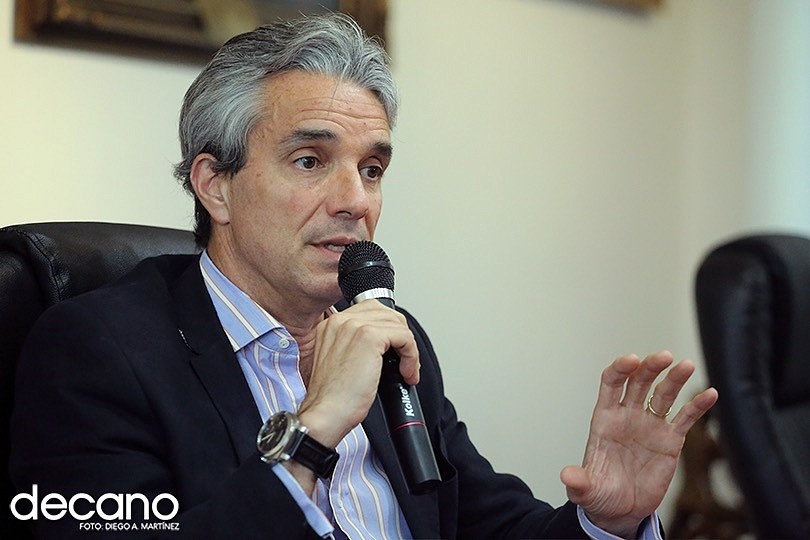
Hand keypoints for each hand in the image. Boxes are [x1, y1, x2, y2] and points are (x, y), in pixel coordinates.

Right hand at [297, 300, 419, 446]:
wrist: (326, 414)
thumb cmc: (333, 398)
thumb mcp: (342, 362)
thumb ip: (357, 346)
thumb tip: (386, 346)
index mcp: (332, 324)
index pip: (371, 310)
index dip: (389, 330)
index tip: (394, 351)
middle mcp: (341, 321)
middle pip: (387, 313)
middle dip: (401, 336)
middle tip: (403, 361)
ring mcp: (354, 326)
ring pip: (398, 325)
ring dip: (409, 350)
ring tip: (405, 371)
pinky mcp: (369, 337)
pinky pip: (405, 337)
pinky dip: (412, 357)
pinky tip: (406, 373)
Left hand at [560, 351, 717, 537]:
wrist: (620, 511)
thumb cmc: (600, 493)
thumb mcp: (586, 489)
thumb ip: (578, 481)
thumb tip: (567, 475)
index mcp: (605, 419)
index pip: (611, 383)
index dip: (620, 369)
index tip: (632, 360)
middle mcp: (628, 416)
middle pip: (639, 382)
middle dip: (650, 367)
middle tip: (664, 357)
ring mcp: (650, 426)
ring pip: (663, 394)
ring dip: (675, 378)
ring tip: (686, 365)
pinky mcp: (670, 440)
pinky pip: (685, 418)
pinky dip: (697, 405)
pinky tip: (711, 394)